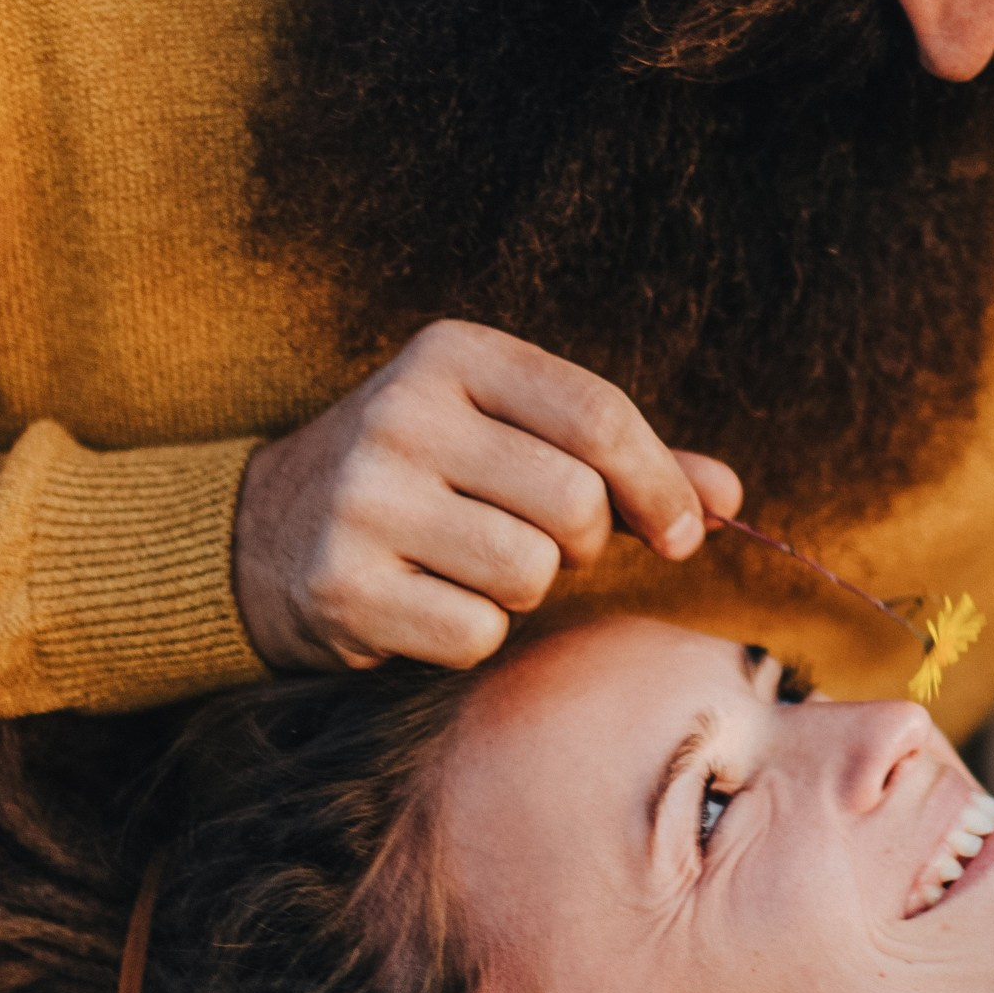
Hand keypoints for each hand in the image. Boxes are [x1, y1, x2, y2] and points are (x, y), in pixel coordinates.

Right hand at [232, 318, 742, 672]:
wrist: (263, 532)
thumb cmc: (426, 479)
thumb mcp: (511, 435)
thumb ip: (623, 459)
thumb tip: (731, 498)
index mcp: (453, 355)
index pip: (599, 416)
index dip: (660, 485)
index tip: (682, 533)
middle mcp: (402, 414)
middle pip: (576, 504)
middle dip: (584, 543)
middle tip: (544, 545)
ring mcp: (366, 500)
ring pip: (529, 575)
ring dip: (525, 592)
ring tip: (476, 568)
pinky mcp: (342, 585)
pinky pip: (475, 634)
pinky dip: (474, 637)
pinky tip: (429, 605)